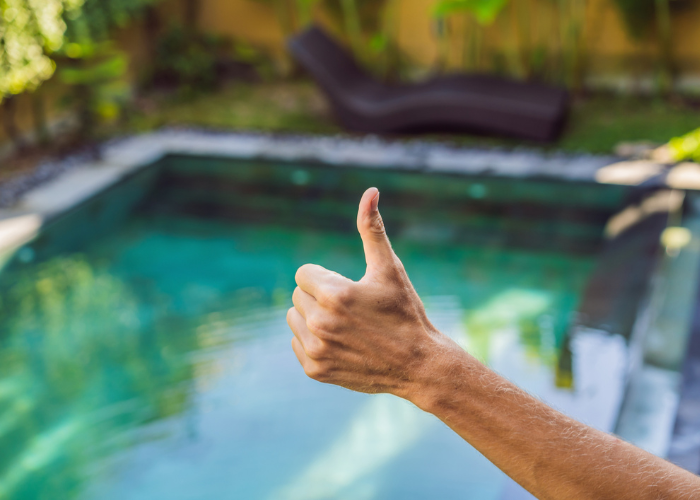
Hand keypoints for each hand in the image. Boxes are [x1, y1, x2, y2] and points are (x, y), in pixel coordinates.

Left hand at [287, 187, 461, 402]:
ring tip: (345, 326)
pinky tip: (342, 345)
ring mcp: (316, 350)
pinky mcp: (315, 371)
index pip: (304, 274)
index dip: (326, 279)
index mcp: (335, 294)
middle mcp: (320, 323)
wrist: (418, 365)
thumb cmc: (405, 312)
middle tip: (352, 310)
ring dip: (313, 319)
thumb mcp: (390, 268)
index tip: (349, 290)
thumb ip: (372, 229)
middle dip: (320, 298)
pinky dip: (314, 342)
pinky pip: (297, 344)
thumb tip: (370, 191)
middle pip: (299, 296)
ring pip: (294, 319)